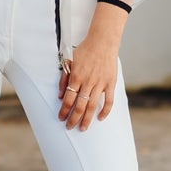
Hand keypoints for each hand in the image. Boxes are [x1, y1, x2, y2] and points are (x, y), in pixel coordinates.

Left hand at [59, 2, 126, 129]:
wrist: (103, 41)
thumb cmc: (85, 50)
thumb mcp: (70, 62)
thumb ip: (65, 79)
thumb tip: (60, 96)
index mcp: (76, 77)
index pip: (68, 99)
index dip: (64, 111)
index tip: (61, 118)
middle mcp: (88, 82)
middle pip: (79, 106)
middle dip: (73, 119)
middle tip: (70, 127)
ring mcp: (100, 83)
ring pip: (92, 106)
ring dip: (87, 119)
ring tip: (83, 128)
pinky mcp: (110, 83)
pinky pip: (109, 100)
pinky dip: (105, 111)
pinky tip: (100, 118)